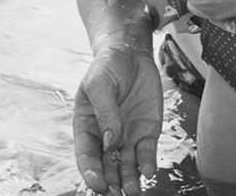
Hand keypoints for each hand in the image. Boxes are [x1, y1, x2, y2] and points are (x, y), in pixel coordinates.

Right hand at [73, 44, 161, 195]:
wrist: (131, 53)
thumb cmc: (108, 66)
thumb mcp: (100, 84)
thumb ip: (105, 112)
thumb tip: (110, 142)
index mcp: (87, 125)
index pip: (86, 154)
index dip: (90, 170)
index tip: (97, 184)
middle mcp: (106, 136)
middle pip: (106, 165)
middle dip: (110, 182)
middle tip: (116, 194)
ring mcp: (127, 136)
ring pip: (127, 165)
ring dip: (129, 180)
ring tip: (133, 191)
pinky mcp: (147, 132)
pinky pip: (147, 153)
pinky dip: (147, 165)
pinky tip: (148, 172)